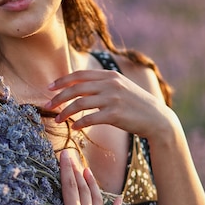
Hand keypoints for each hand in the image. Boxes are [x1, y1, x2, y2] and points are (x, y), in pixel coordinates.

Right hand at [28, 149, 121, 204]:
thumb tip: (44, 188)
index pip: (71, 187)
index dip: (67, 169)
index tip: (65, 155)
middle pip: (84, 191)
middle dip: (78, 173)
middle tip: (73, 158)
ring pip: (98, 202)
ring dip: (93, 185)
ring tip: (87, 171)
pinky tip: (121, 199)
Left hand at [45, 68, 168, 139]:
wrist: (157, 118)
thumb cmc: (135, 104)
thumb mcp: (121, 86)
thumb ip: (102, 83)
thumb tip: (79, 85)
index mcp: (109, 75)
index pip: (79, 75)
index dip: (61, 81)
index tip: (49, 88)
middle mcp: (110, 84)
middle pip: (75, 89)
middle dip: (58, 98)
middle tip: (47, 106)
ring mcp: (113, 99)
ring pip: (79, 104)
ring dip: (65, 113)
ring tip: (57, 120)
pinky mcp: (115, 115)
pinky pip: (90, 119)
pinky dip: (79, 124)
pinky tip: (74, 128)